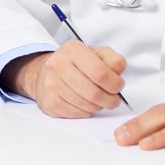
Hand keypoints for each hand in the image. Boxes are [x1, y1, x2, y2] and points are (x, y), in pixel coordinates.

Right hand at [3, 40, 126, 117]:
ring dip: (99, 106)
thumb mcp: (97, 54)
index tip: (118, 86)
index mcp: (72, 50)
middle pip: (94, 92)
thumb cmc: (76, 64)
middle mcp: (58, 65)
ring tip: (98, 99)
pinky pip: (78, 114)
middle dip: (110, 100)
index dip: (115, 84)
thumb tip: (117, 72)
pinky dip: (87, 111)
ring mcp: (52, 84)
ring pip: (87, 106)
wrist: (46, 73)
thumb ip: (113, 60)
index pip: (100, 73)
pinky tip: (85, 103)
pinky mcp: (50, 102)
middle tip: (113, 98)